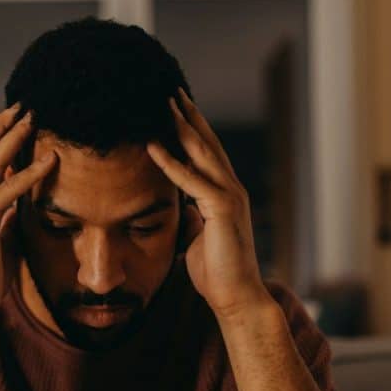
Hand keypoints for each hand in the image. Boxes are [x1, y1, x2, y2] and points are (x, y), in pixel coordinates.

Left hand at [147, 88, 270, 319]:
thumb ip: (194, 220)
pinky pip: (192, 181)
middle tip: (171, 92)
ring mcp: (229, 197)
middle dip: (189, 117)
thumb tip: (185, 212)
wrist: (236, 298)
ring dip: (182, 128)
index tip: (175, 109)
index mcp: (224, 195)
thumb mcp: (198, 239)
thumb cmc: (218, 274)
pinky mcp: (222, 210)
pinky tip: (153, 147)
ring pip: (203, 154)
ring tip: (164, 104)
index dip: (192, 130)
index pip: (206, 154)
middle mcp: (231, 190)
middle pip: (207, 144)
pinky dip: (171, 163)